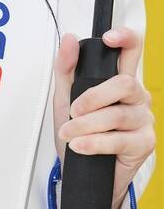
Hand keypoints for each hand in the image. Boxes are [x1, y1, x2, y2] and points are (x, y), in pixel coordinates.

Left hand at [53, 28, 154, 208]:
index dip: (125, 38)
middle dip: (93, 96)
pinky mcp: (144, 143)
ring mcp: (143, 119)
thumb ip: (66, 67)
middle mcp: (136, 96)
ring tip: (70, 132)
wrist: (82, 170)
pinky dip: (93, 142)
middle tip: (74, 110)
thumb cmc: (78, 130)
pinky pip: (118, 140)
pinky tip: (80, 145)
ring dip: (86, 125)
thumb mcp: (65, 96)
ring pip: (116, 114)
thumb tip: (70, 40)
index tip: (108, 39)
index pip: (132, 50)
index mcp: (120, 79)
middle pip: (124, 83)